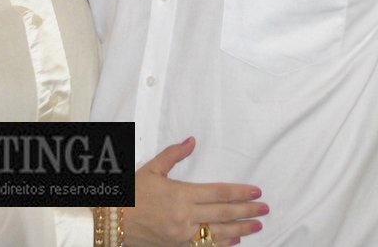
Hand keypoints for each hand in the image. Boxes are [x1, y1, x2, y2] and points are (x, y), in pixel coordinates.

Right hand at [122, 137, 267, 246]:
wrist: (112, 221)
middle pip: (224, 214)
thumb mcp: (152, 169)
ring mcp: (182, 235)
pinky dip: (221, 245)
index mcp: (181, 194)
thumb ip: (173, 155)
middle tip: (265, 209)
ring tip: (257, 226)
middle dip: (247, 212)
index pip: (219, 193)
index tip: (256, 192)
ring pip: (218, 233)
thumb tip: (191, 141)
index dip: (240, 193)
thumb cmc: (131, 193)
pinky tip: (234, 241)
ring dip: (240, 230)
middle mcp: (185, 216)